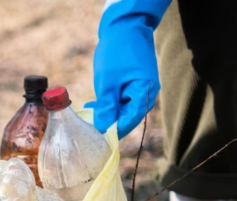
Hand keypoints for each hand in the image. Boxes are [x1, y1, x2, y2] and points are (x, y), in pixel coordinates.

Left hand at [86, 0, 170, 138]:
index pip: (130, 121)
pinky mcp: (134, 83)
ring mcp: (141, 88)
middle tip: (89, 128)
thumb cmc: (117, 52)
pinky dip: (110, 103)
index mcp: (145, 93)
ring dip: (108, 113)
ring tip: (89, 115)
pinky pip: (123, 99)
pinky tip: (95, 105)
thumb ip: (106, 106)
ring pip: (124, 109)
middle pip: (128, 117)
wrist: (124, 26)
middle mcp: (147, 93)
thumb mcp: (107, 82)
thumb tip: (102, 128)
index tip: (97, 138)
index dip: (113, 131)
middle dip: (109, 123)